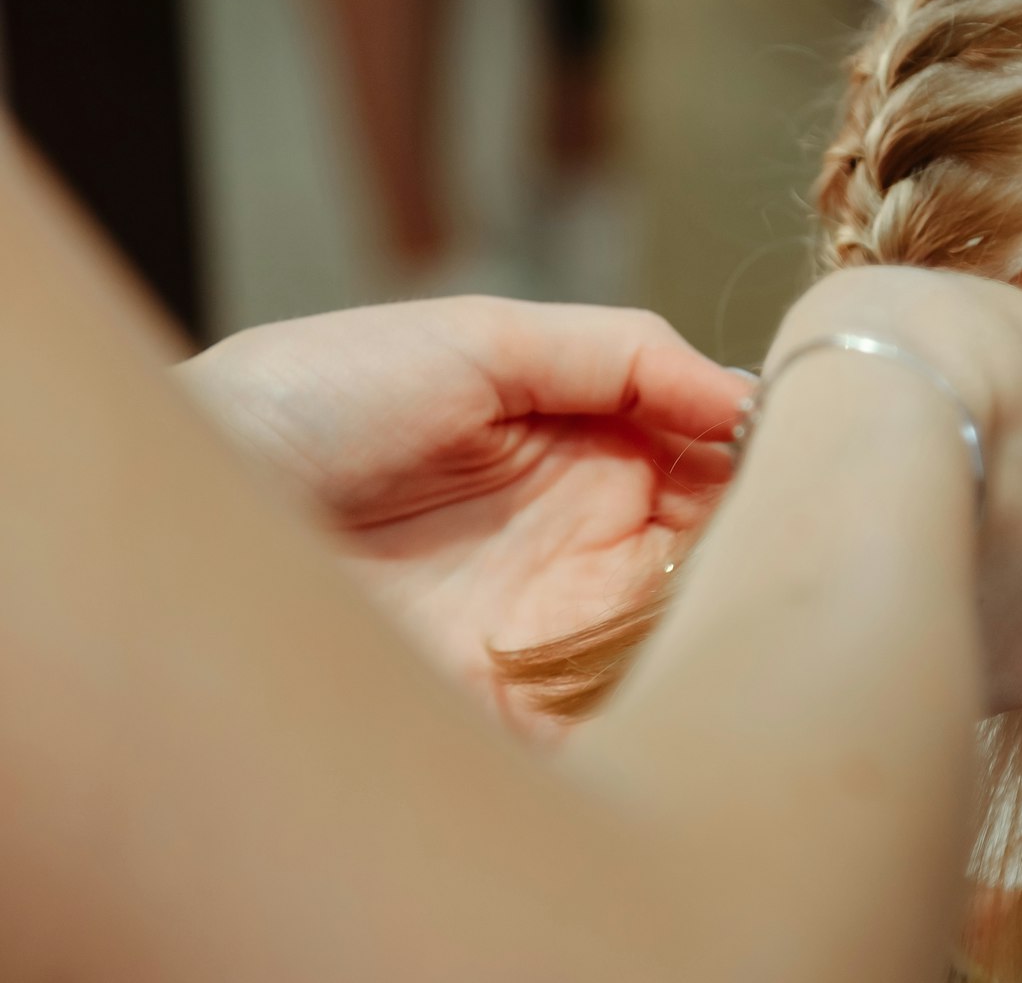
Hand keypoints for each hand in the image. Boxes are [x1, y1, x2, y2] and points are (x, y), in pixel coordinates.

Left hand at [178, 298, 748, 727]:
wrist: (187, 518)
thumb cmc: (308, 402)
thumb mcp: (473, 335)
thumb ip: (621, 353)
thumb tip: (746, 395)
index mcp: (581, 443)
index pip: (710, 452)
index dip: (763, 452)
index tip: (810, 447)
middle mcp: (582, 536)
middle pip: (716, 544)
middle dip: (764, 534)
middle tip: (798, 520)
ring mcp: (556, 621)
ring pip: (689, 625)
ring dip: (731, 608)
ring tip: (762, 578)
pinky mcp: (521, 704)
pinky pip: (625, 709)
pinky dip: (672, 691)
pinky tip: (700, 651)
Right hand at [771, 269, 1021, 709]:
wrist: (871, 446)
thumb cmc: (906, 339)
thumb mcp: (981, 307)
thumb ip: (1014, 365)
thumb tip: (983, 395)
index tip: (1000, 422)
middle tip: (969, 505)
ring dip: (1019, 592)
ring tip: (926, 562)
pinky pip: (1009, 657)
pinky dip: (967, 640)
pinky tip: (904, 606)